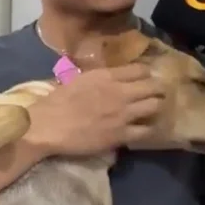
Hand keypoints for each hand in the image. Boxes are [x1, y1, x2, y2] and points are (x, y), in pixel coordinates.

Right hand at [25, 64, 164, 155]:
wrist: (47, 126)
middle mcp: (120, 92)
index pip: (140, 69)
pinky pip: (146, 130)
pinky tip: (143, 129)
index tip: (144, 80)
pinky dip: (147, 128)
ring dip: (155, 107)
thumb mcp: (77, 80)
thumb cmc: (55, 102)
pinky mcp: (121, 134)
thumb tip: (107, 77)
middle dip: (156, 90)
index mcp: (106, 76)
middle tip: (154, 95)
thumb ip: (97, 78)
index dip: (145, 74)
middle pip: (153, 86)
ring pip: (155, 106)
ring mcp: (123, 114)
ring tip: (152, 111)